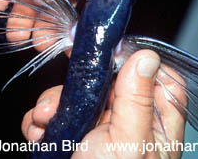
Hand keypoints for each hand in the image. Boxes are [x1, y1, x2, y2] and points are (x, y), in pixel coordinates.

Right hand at [22, 50, 186, 158]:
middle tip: (60, 97)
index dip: (136, 59)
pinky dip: (47, 118)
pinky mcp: (81, 135)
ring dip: (56, 103)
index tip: (109, 53)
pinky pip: (65, 113)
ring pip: (83, 95)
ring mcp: (105, 127)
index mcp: (158, 122)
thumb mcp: (127, 143)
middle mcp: (134, 120)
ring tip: (43, 120)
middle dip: (80, 85)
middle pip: (112, 80)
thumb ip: (137, 99)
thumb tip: (146, 56)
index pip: (159, 75)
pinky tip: (38, 131)